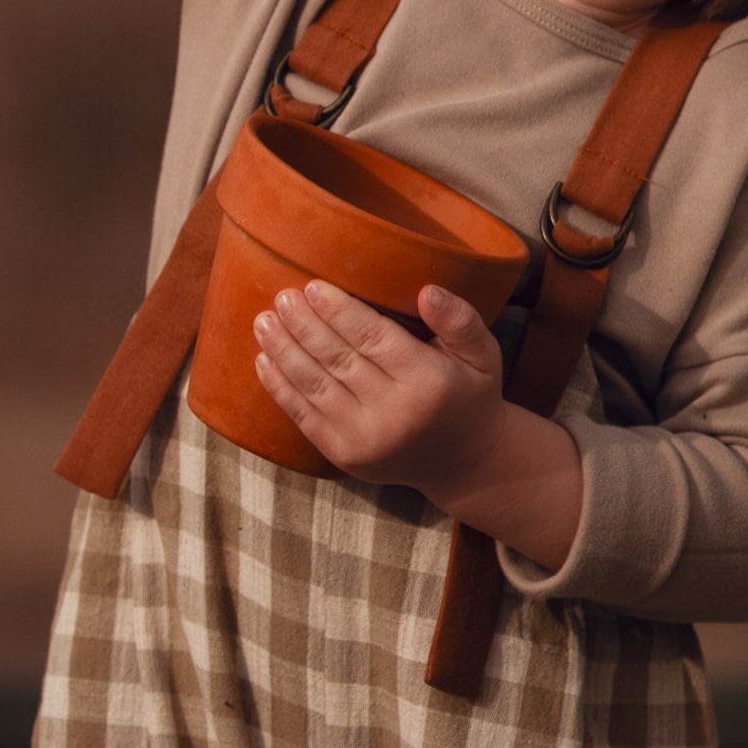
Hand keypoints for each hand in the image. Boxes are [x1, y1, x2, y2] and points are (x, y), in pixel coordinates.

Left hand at [256, 280, 588, 570]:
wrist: (463, 462)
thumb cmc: (469, 394)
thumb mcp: (482, 354)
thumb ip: (459, 319)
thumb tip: (427, 292)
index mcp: (428, 383)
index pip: (374, 339)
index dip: (340, 312)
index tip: (313, 286)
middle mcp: (395, 414)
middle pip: (338, 360)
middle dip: (304, 325)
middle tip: (282, 296)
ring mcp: (365, 439)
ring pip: (314, 386)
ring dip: (284, 351)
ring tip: (264, 321)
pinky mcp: (344, 455)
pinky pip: (304, 416)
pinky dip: (280, 387)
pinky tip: (264, 359)